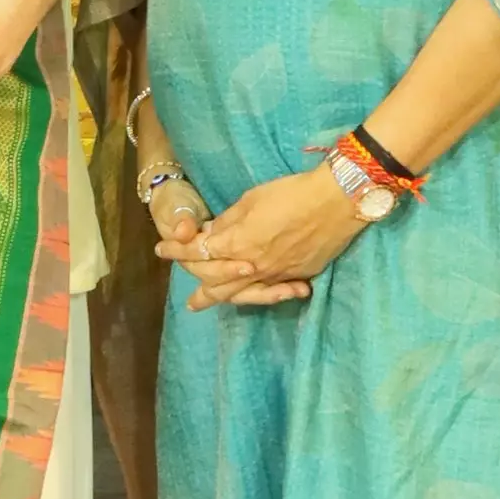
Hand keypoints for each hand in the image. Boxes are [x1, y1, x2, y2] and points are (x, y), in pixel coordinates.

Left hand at [158, 162, 366, 309]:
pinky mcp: (296, 277)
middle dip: (195, 284)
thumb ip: (228, 221)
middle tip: (184, 291)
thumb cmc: (291, 193)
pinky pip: (268, 293)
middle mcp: (252, 267)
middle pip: (215, 282)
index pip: (199, 252)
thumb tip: (211, 234)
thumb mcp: (252, 199)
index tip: (162, 250)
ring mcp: (275, 276)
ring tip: (200, 305)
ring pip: (240, 294)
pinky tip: (245, 298)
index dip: (177, 251)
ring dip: (217, 300)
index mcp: (238, 243)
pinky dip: (253, 297)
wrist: (337, 203)